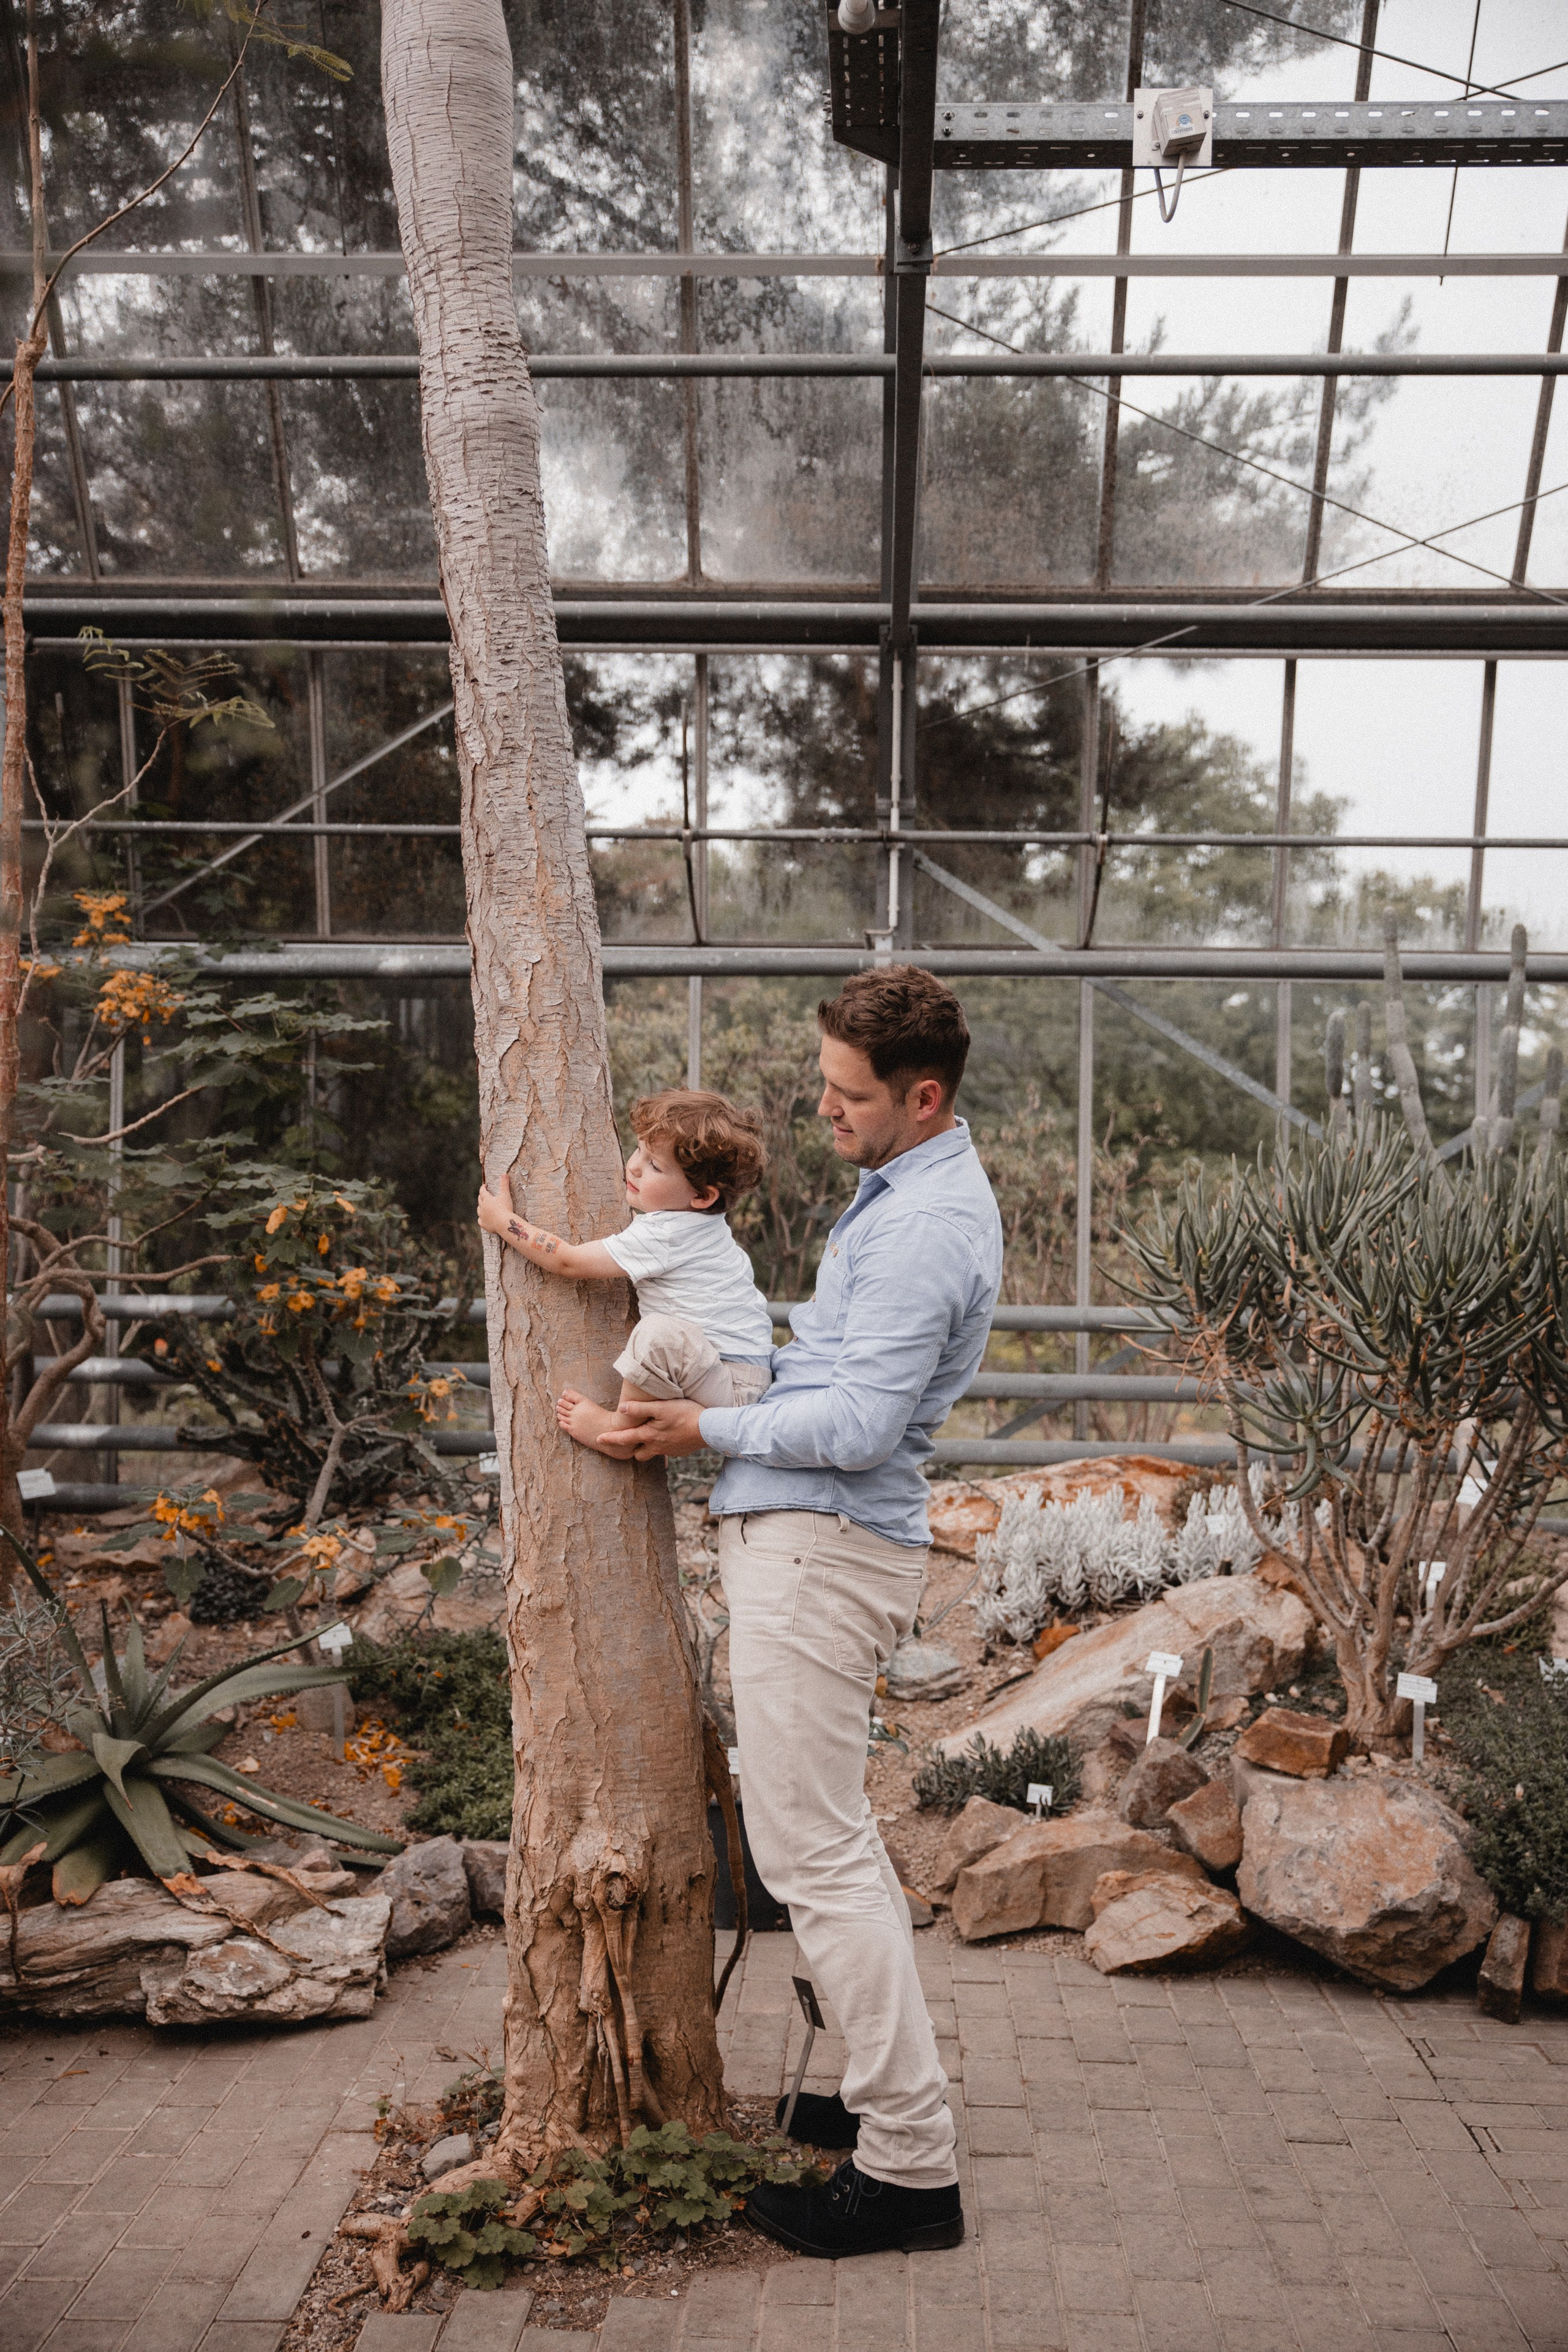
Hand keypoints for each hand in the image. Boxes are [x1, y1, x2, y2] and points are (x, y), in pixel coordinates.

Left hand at [476, 1180, 513, 1238]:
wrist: (504, 1223)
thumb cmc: (505, 1208)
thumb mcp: (505, 1195)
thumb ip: (504, 1184)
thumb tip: (504, 1173)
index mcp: (487, 1199)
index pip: (482, 1191)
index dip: (483, 1188)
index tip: (485, 1185)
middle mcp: (482, 1207)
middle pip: (480, 1200)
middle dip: (481, 1196)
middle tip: (484, 1194)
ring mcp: (482, 1216)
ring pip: (479, 1210)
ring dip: (480, 1206)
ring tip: (483, 1205)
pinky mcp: (484, 1224)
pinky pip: (480, 1220)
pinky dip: (481, 1218)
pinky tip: (483, 1218)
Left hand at [592, 1399, 707, 1460]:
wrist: (709, 1428)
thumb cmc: (685, 1414)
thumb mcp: (661, 1407)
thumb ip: (640, 1408)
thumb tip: (621, 1409)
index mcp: (649, 1436)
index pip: (624, 1439)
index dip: (610, 1438)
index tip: (598, 1439)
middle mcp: (657, 1446)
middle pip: (638, 1454)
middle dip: (632, 1449)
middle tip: (628, 1441)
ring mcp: (669, 1450)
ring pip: (652, 1453)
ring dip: (648, 1448)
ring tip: (648, 1438)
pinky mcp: (680, 1451)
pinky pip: (667, 1451)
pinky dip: (663, 1445)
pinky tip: (669, 1436)